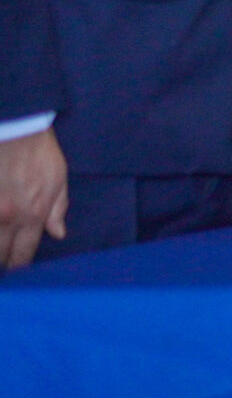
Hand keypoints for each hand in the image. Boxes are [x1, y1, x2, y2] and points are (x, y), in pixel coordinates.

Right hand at [0, 127, 66, 269]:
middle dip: (1, 262)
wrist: (16, 128)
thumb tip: (58, 234)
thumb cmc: (40, 152)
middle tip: (4, 262)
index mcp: (33, 214)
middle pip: (0, 255)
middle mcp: (8, 217)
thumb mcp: (59, 179)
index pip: (23, 254)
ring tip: (0, 247)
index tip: (14, 269)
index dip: (18, 265)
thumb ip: (58, 209)